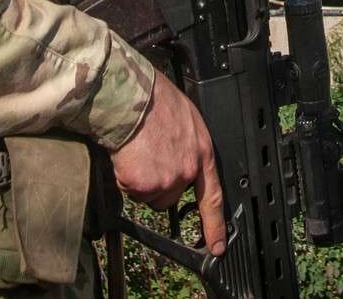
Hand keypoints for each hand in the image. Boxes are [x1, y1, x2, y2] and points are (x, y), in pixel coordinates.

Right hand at [108, 74, 227, 255]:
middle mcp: (188, 170)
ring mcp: (166, 179)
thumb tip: (182, 154)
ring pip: (148, 195)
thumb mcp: (186, 117)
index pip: (213, 197)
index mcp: (202, 153)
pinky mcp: (144, 184)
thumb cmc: (153, 98)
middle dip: (157, 183)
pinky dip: (124, 176)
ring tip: (137, 151)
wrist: (129, 96)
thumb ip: (189, 144)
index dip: (215, 225)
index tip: (217, 246)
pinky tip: (127, 154)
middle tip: (148, 155)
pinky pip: (130, 189)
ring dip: (140, 180)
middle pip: (170, 196)